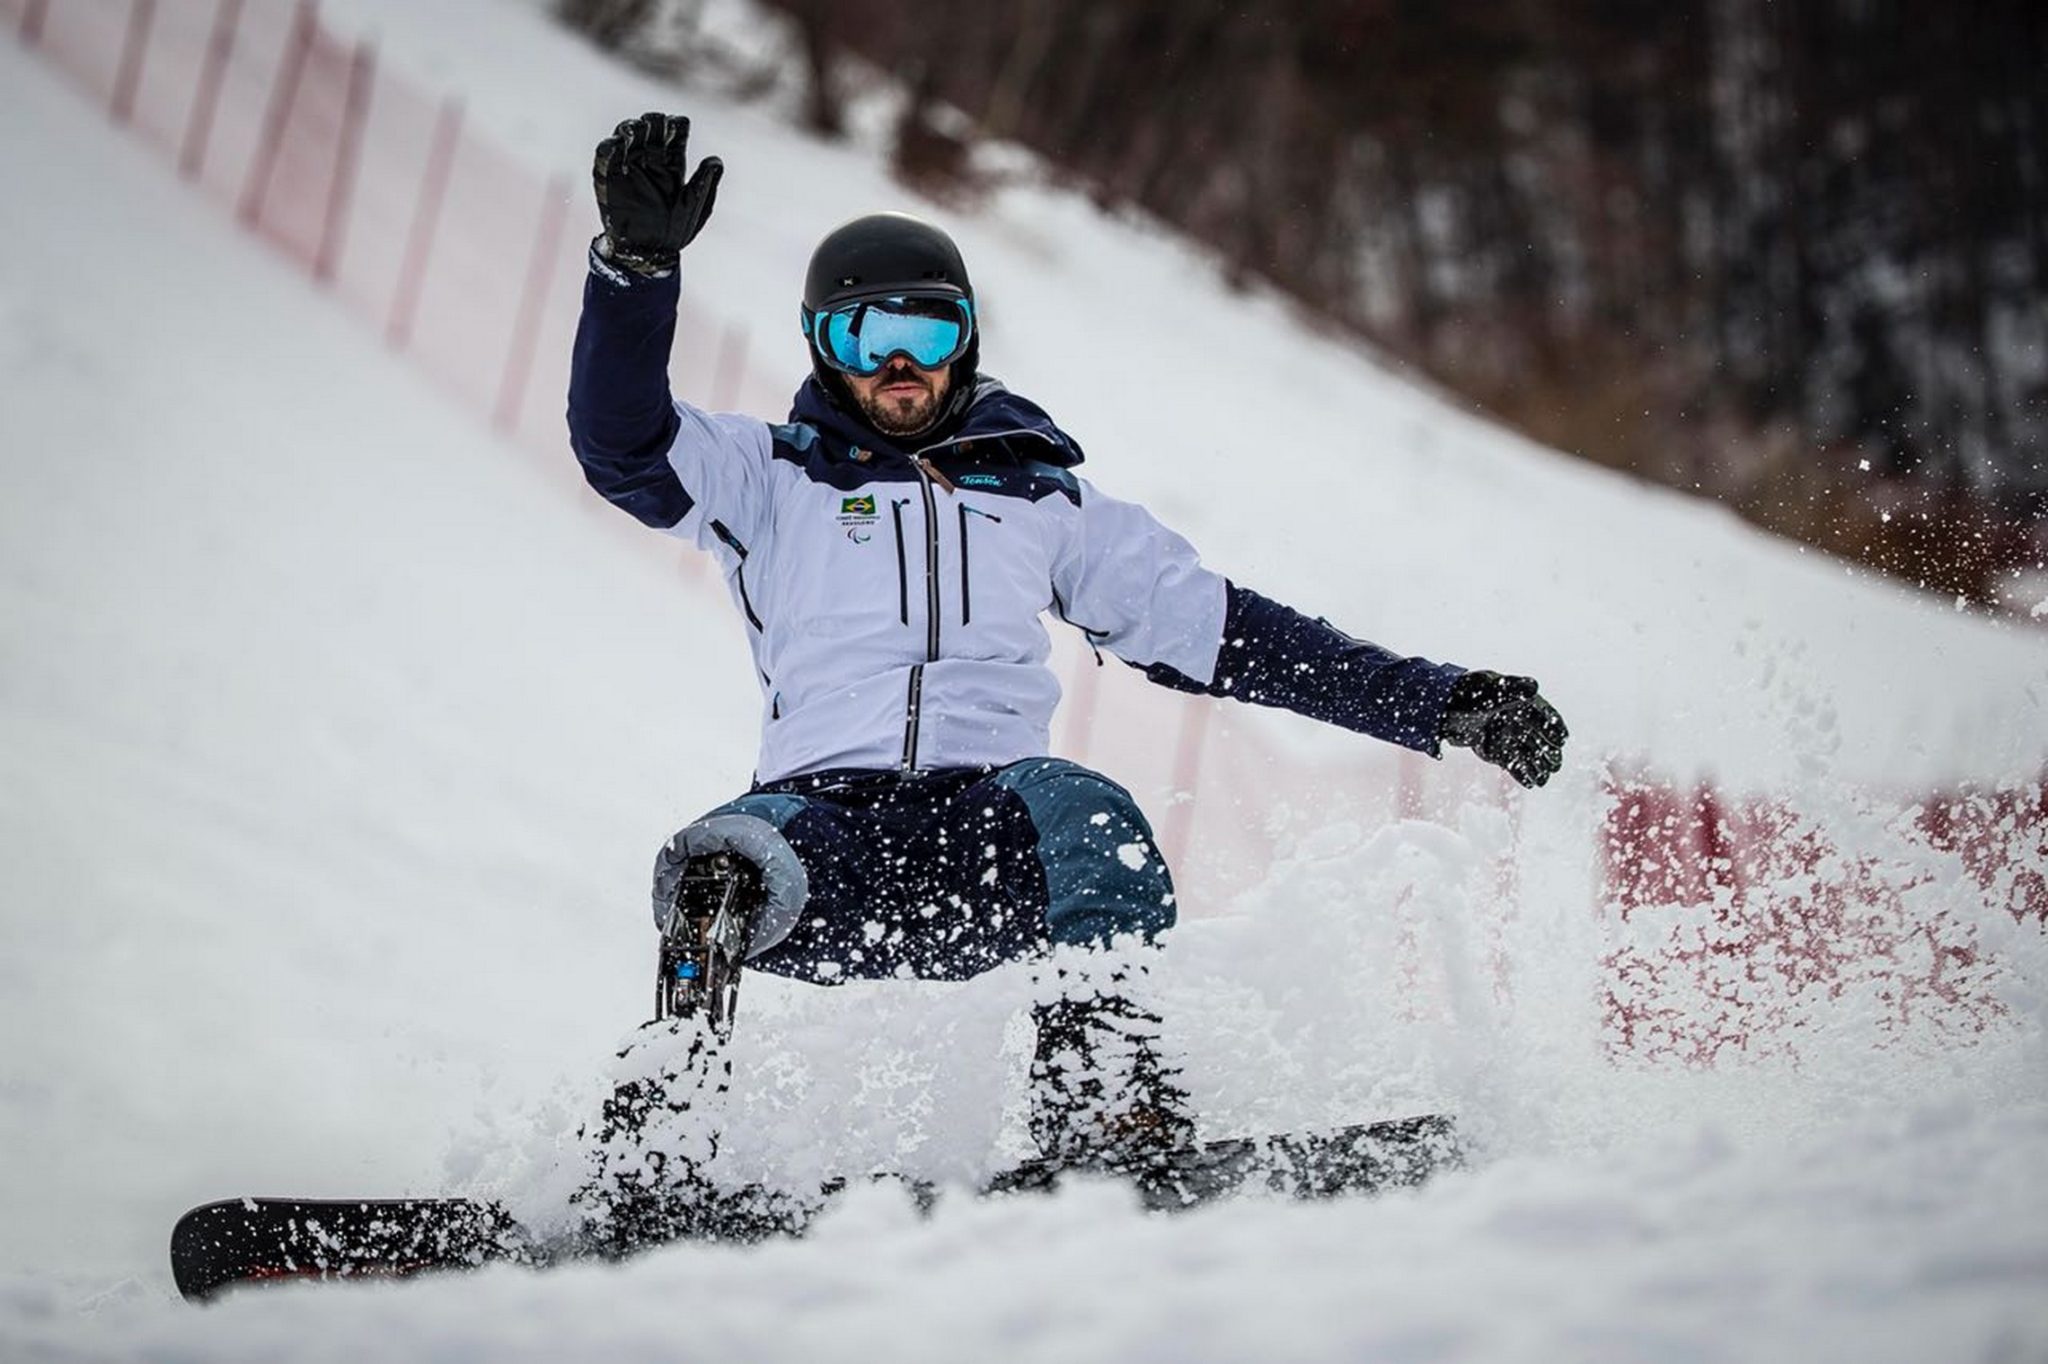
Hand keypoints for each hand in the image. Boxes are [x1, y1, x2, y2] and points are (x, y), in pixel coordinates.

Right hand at [592, 112, 722, 275]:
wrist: (648, 253)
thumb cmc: (674, 232)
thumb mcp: (695, 208)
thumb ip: (706, 184)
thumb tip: (716, 160)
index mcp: (673, 165)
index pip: (675, 134)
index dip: (676, 125)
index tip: (678, 125)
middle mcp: (651, 161)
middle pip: (651, 129)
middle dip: (653, 121)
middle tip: (655, 124)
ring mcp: (629, 167)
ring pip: (627, 136)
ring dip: (630, 128)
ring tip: (634, 130)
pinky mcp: (609, 178)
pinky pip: (605, 157)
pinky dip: (608, 147)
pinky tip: (615, 143)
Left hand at [1438, 670, 1566, 788]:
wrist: (1444, 710)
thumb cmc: (1468, 694)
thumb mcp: (1491, 690)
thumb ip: (1513, 689)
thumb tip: (1534, 686)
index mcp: (1523, 703)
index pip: (1545, 716)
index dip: (1554, 727)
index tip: (1562, 739)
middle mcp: (1519, 721)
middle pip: (1541, 738)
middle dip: (1550, 752)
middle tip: (1556, 765)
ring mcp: (1509, 737)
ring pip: (1529, 754)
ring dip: (1539, 767)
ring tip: (1546, 779)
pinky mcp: (1498, 752)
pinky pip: (1514, 764)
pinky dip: (1523, 774)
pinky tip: (1533, 784)